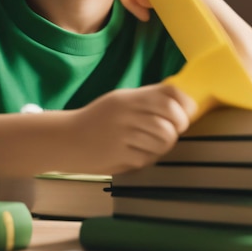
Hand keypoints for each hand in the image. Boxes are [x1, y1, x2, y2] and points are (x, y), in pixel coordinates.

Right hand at [66, 83, 196, 174]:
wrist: (65, 139)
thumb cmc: (96, 121)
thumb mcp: (119, 102)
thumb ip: (146, 101)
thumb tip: (181, 106)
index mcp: (129, 97)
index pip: (170, 93)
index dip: (185, 104)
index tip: (186, 113)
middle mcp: (127, 112)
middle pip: (171, 116)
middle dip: (179, 126)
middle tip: (173, 131)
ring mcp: (124, 133)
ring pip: (164, 139)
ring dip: (163, 145)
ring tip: (150, 145)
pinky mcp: (120, 154)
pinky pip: (148, 157)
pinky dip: (147, 158)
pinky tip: (134, 154)